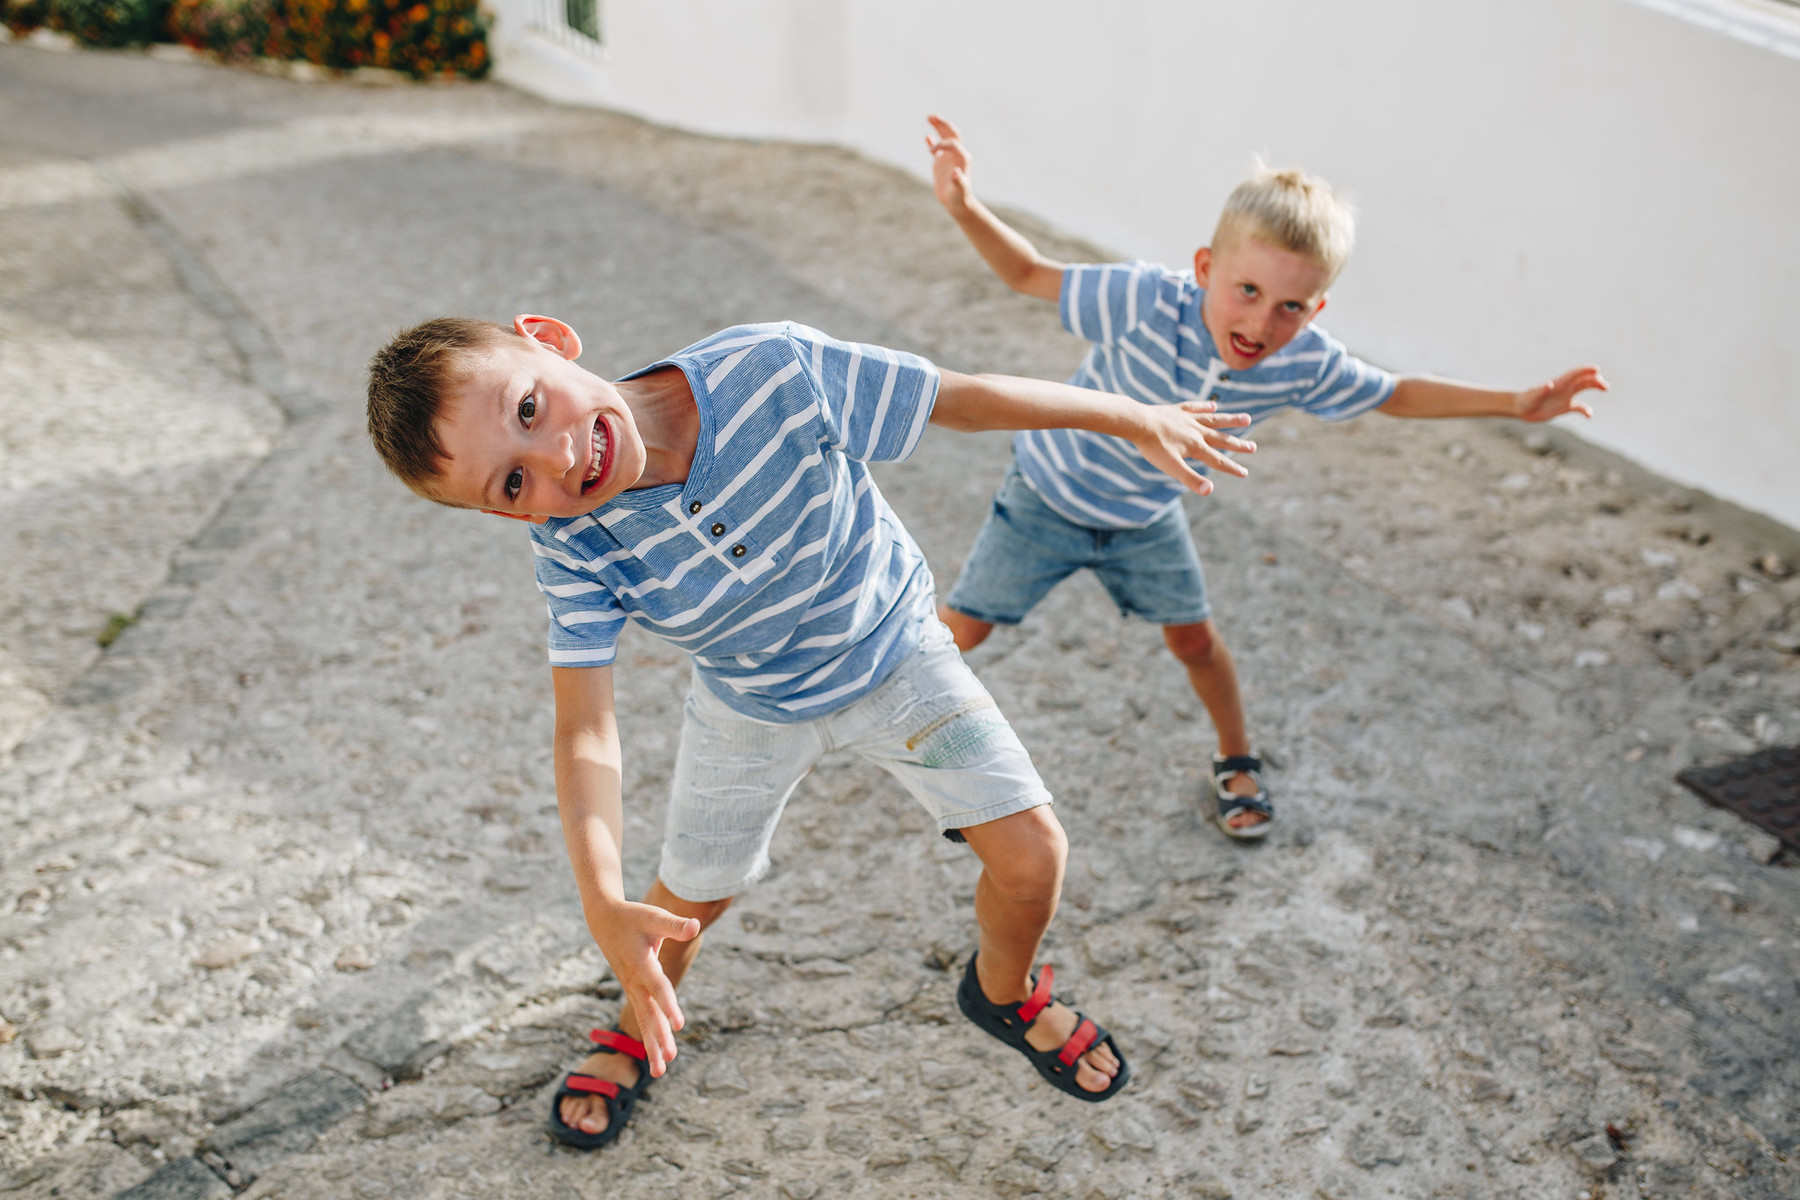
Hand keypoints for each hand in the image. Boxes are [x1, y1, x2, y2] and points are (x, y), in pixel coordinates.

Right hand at [593, 900, 700, 1077]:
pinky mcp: (633, 991)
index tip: (678, 1025)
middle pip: (648, 1013)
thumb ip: (675, 925)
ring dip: (652, 1045)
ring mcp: (632, 988)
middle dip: (657, 1038)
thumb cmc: (633, 916)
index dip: (668, 1004)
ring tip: (661, 1072)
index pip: (657, 986)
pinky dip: (649, 1036)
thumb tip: (695, 926)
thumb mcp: (654, 916)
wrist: (604, 920)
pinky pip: (642, 1017)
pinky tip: (657, 1055)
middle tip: (668, 1062)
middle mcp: (634, 981)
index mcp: (641, 963)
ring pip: (643, 1020)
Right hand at [925, 114, 972, 211]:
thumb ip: (959, 181)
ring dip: (938, 127)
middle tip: (932, 116)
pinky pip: (936, 149)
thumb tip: (956, 173)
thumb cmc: (959, 197)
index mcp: (962, 158)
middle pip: (951, 134)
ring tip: (929, 117)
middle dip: (943, 124)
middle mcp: (957, 154)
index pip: (953, 144)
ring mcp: (949, 157)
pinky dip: (932, 142)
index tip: (931, 151)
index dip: (942, 144)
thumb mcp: (959, 190)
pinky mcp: (941, 162)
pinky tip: (927, 137)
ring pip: (944, 137)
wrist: (957, 203)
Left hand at [1131, 400, 1255, 494]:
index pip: (1217, 460)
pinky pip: (1195, 407)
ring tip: (1247, 418)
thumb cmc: (1152, 447)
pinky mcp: (1177, 410)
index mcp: (1195, 446)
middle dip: (1237, 445)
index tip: (1245, 473)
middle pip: (1221, 439)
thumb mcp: (1171, 466)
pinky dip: (1205, 407)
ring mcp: (1188, 419)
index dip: (1232, 468)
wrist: (1136, 422)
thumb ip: (1190, 479)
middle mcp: (1196, 431)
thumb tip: (1209, 491)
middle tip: (1253, 447)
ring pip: (1214, 419)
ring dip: (1230, 420)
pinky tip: (1214, 405)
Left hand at [1514, 365, 1607, 421]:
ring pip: (1583, 389)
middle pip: (1582, 380)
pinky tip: (1590, 416)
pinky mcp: (1564, 407)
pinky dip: (1585, 410)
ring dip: (1594, 386)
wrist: (1520, 409)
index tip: (1596, 369)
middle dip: (1594, 380)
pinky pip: (1578, 407)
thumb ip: (1541, 390)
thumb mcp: (1532, 396)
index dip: (1585, 370)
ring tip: (1605, 388)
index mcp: (1558, 383)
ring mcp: (1565, 397)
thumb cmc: (1525, 400)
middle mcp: (1563, 388)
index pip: (1574, 374)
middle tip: (1604, 385)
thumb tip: (1549, 384)